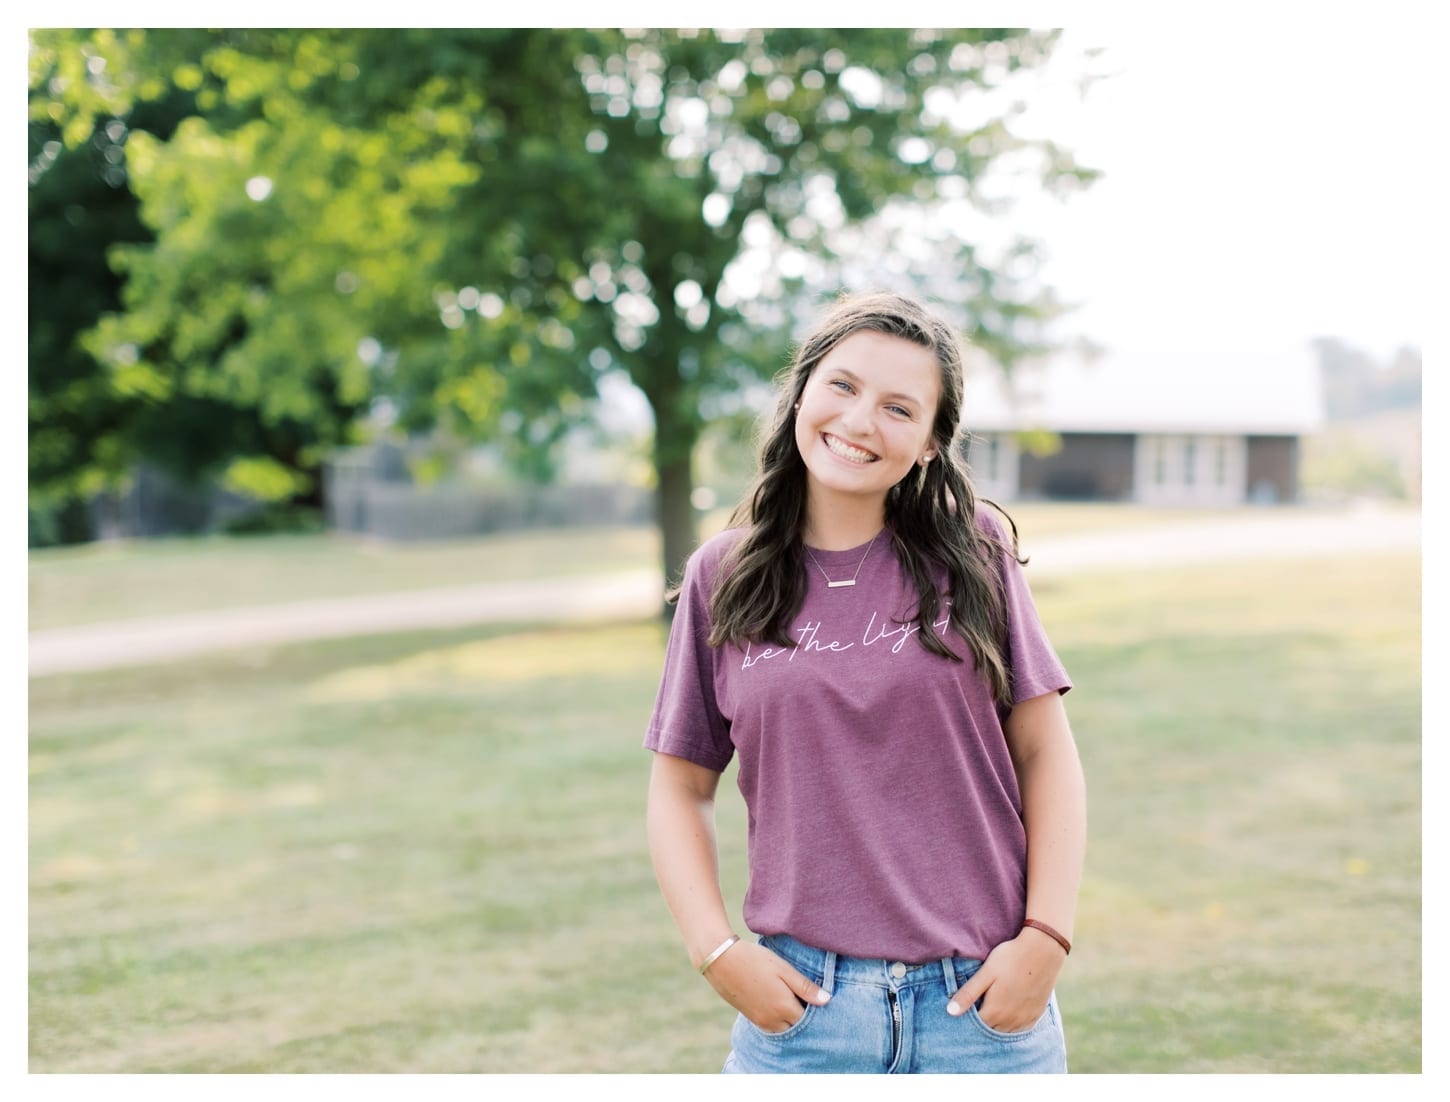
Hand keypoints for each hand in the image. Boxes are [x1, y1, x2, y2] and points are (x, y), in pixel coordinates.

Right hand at [702, 939, 830, 1032]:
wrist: (722, 960)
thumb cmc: (755, 960)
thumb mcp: (783, 969)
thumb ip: (805, 987)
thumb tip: (827, 1000)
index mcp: (784, 1007)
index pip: (809, 1019)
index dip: (816, 1010)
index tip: (818, 998)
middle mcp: (773, 1020)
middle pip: (797, 1027)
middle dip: (804, 1017)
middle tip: (808, 1000)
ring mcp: (761, 1021)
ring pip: (784, 1029)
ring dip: (791, 1020)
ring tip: (794, 1001)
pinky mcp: (751, 1018)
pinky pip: (771, 1027)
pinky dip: (779, 1021)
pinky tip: (778, 1004)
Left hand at [946, 930, 1063, 1032]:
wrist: (1042, 951)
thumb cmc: (1010, 958)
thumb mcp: (986, 973)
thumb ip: (968, 994)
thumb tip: (950, 1012)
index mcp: (994, 1012)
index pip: (974, 1026)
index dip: (967, 1018)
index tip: (965, 1007)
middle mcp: (1010, 1021)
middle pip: (989, 1030)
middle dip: (981, 1023)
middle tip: (978, 1006)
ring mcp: (1025, 1020)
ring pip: (1005, 1032)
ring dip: (997, 1025)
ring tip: (992, 1009)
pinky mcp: (1036, 1015)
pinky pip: (1021, 1029)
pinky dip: (1012, 1025)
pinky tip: (1008, 1012)